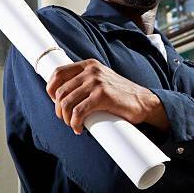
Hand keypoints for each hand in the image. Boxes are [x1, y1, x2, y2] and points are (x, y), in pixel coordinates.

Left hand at [45, 59, 169, 134]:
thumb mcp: (101, 80)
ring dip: (66, 118)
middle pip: (60, 91)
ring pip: (66, 103)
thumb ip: (85, 81)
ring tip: (73, 124)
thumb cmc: (121, 94)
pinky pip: (78, 112)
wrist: (143, 101)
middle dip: (59, 109)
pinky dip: (74, 124)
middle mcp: (91, 71)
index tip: (54, 101)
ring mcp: (97, 82)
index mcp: (89, 65)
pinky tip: (79, 128)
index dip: (50, 88)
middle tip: (66, 118)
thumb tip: (62, 94)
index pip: (59, 72)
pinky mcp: (102, 96)